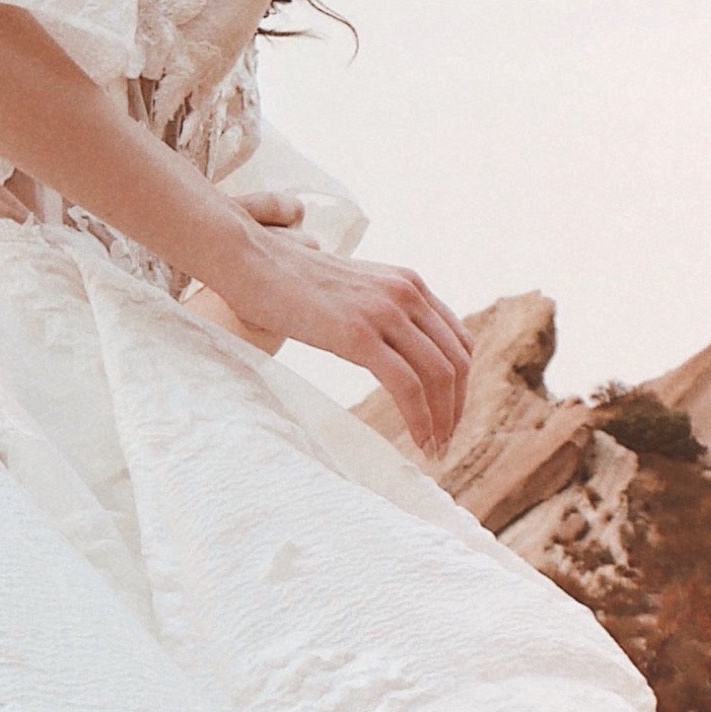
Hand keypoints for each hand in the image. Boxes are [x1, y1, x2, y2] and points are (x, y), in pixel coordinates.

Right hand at [213, 206, 471, 453]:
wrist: (249, 260)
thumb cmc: (286, 282)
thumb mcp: (349, 292)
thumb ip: (376, 314)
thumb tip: (384, 349)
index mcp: (408, 283)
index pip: (458, 341)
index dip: (460, 385)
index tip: (446, 418)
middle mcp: (406, 293)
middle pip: (456, 362)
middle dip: (455, 411)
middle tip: (442, 445)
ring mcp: (384, 312)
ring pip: (438, 376)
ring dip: (442, 421)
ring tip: (432, 451)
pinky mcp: (358, 334)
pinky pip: (407, 385)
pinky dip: (420, 419)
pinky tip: (417, 441)